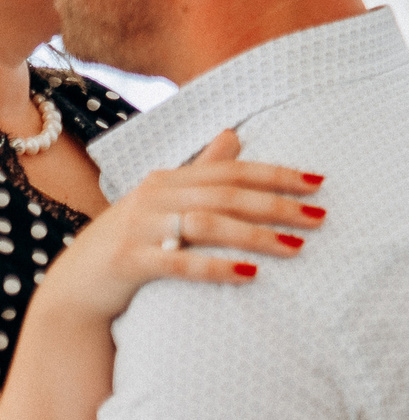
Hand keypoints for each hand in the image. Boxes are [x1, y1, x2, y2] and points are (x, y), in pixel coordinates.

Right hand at [39, 131, 320, 319]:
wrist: (77, 285)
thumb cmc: (133, 241)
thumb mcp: (165, 201)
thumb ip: (202, 171)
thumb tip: (234, 134)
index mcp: (169, 179)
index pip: (232, 170)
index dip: (277, 174)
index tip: (319, 183)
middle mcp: (155, 196)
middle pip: (226, 195)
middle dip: (277, 205)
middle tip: (320, 218)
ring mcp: (140, 227)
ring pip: (207, 225)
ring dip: (256, 236)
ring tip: (296, 248)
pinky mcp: (129, 261)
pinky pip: (179, 263)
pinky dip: (216, 267)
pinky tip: (250, 275)